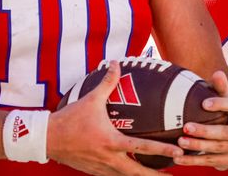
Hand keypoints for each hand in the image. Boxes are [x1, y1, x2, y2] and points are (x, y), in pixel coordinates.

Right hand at [48, 61, 183, 175]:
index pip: (143, 148)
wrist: (48, 139)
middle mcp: (109, 159)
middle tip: (175, 173)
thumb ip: (107, 82)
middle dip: (157, 175)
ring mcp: (102, 168)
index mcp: (112, 142)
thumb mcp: (91, 99)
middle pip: (138, 172)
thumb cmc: (70, 119)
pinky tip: (133, 174)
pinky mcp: (94, 171)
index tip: (178, 151)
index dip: (163, 150)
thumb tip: (116, 63)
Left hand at [174, 71, 227, 169]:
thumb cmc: (225, 113)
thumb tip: (218, 73)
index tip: (203, 103)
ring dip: (198, 146)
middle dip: (205, 130)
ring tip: (181, 141)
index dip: (221, 104)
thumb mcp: (224, 99)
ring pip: (218, 148)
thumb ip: (220, 88)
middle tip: (186, 127)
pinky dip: (194, 160)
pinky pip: (211, 161)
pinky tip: (179, 158)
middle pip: (226, 132)